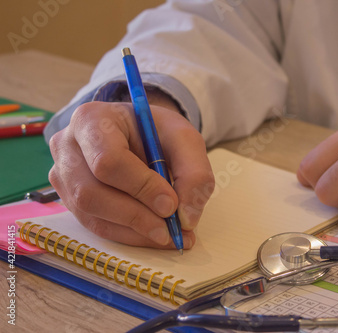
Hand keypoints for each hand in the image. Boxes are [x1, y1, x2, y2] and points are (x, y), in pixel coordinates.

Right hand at [48, 101, 213, 248]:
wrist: (139, 133)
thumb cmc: (157, 132)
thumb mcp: (185, 139)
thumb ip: (194, 173)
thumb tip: (186, 219)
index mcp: (92, 120)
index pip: (108, 160)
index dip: (140, 187)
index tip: (171, 204)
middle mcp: (67, 146)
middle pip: (92, 192)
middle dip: (137, 216)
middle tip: (173, 230)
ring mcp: (63, 175)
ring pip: (91, 214)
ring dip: (135, 231)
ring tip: (170, 236)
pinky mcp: (69, 199)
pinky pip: (95, 225)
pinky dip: (129, 235)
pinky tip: (154, 236)